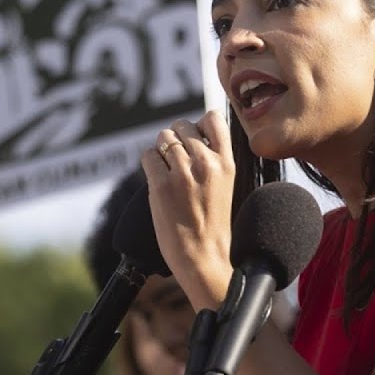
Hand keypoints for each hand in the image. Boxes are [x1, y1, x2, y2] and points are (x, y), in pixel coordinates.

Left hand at [139, 111, 235, 310]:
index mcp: (226, 162)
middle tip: (176, 162)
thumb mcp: (225, 185)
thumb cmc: (212, 224)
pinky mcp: (161, 185)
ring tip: (168, 173)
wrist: (203, 255)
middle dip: (176, 139)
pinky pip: (148, 156)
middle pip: (182, 126)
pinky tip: (158, 181)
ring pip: (163, 138)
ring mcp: (182, 173)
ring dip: (162, 152)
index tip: (194, 136)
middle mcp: (205, 163)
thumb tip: (189, 134)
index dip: (198, 124)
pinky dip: (150, 165)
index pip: (212, 119)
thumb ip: (212, 159)